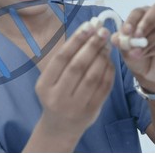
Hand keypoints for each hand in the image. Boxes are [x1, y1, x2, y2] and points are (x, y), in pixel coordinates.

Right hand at [35, 22, 114, 137]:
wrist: (59, 128)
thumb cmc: (56, 96)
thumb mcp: (51, 80)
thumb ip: (66, 59)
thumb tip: (88, 30)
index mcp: (44, 85)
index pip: (61, 58)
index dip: (76, 40)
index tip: (89, 26)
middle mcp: (58, 97)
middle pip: (77, 66)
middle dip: (92, 46)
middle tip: (103, 32)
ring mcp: (75, 106)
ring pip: (92, 77)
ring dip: (102, 57)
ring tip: (107, 45)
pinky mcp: (91, 112)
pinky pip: (103, 88)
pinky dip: (108, 72)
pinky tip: (110, 61)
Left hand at [110, 3, 154, 91]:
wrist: (147, 71)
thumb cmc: (135, 53)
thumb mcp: (124, 47)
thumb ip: (120, 40)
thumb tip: (115, 38)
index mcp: (144, 14)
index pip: (139, 11)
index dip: (132, 20)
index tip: (125, 31)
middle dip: (146, 22)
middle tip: (136, 36)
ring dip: (147, 41)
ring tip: (135, 52)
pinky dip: (152, 49)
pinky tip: (144, 55)